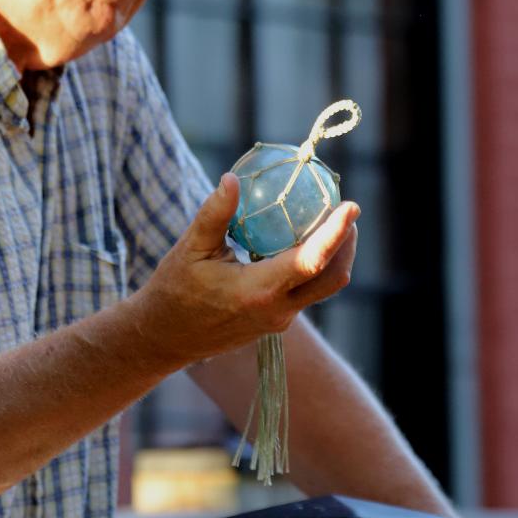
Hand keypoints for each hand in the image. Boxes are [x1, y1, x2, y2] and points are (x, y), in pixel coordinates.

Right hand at [132, 172, 358, 368]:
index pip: (311, 261)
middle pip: (332, 279)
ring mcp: (279, 321)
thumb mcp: (190, 249)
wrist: (164, 338)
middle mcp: (276, 311)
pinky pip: (305, 293)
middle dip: (347, 244)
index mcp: (258, 292)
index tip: (352, 207)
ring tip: (330, 221)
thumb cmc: (174, 291)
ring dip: (333, 256)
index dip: (336, 233)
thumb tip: (233, 179)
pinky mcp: (275, 322)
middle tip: (348, 210)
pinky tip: (302, 242)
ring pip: (322, 288)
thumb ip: (214, 215)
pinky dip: (312, 267)